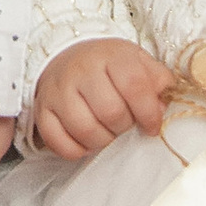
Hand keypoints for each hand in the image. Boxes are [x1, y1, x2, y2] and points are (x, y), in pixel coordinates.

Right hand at [34, 38, 175, 157]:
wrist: (67, 55)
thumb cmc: (108, 65)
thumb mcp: (137, 61)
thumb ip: (158, 81)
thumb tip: (163, 107)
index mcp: (110, 55)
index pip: (134, 85)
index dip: (148, 112)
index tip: (152, 126)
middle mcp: (80, 70)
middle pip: (110, 112)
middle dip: (125, 127)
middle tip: (125, 125)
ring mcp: (57, 91)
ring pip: (85, 130)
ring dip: (103, 141)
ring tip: (108, 133)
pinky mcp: (42, 111)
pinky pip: (60, 144)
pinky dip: (78, 150)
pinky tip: (86, 140)